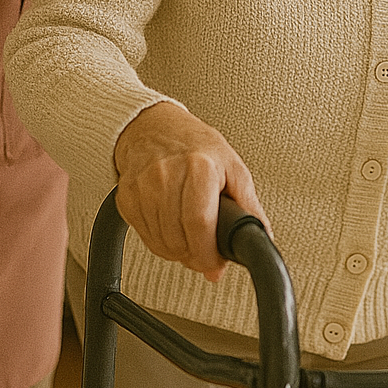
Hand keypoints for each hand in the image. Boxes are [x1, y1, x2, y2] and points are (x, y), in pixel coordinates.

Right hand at [113, 101, 269, 281]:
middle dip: (195, 256)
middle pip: (179, 239)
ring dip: (178, 251)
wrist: (154, 125)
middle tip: (204, 251)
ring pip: (161, 243)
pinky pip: (144, 237)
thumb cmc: (196, 146)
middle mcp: (167, 174)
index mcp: (199, 166)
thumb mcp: (233, 168)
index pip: (200, 224)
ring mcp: (143, 185)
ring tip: (189, 237)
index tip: (215, 262)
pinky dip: (160, 242)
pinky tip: (170, 228)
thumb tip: (260, 240)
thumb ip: (248, 207)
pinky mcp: (127, 196)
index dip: (208, 253)